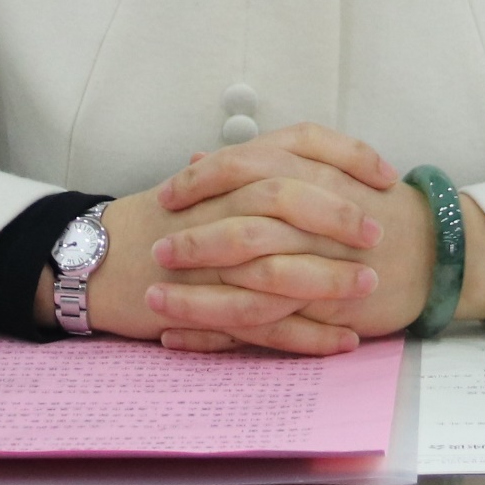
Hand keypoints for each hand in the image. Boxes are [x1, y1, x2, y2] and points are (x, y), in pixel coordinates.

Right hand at [32, 126, 394, 353]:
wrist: (99, 259)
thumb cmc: (164, 222)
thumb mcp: (214, 185)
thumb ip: (266, 174)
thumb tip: (329, 170)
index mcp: (232, 170)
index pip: (297, 143)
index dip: (347, 155)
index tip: (385, 175)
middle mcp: (222, 205)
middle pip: (286, 197)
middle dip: (338, 215)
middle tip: (378, 234)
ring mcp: (210, 258)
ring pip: (275, 263)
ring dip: (328, 278)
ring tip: (368, 290)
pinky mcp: (203, 305)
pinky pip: (261, 323)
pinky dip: (305, 335)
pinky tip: (343, 341)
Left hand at [152, 126, 484, 348]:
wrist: (433, 251)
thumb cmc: (371, 209)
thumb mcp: (321, 169)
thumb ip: (263, 161)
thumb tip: (198, 156)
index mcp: (314, 174)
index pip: (246, 169)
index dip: (202, 182)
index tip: (168, 195)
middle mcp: (317, 220)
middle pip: (245, 228)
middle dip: (195, 242)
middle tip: (158, 251)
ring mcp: (322, 269)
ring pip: (249, 285)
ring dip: (196, 297)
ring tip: (155, 302)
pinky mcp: (324, 312)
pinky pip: (264, 330)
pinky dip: (216, 337)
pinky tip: (178, 340)